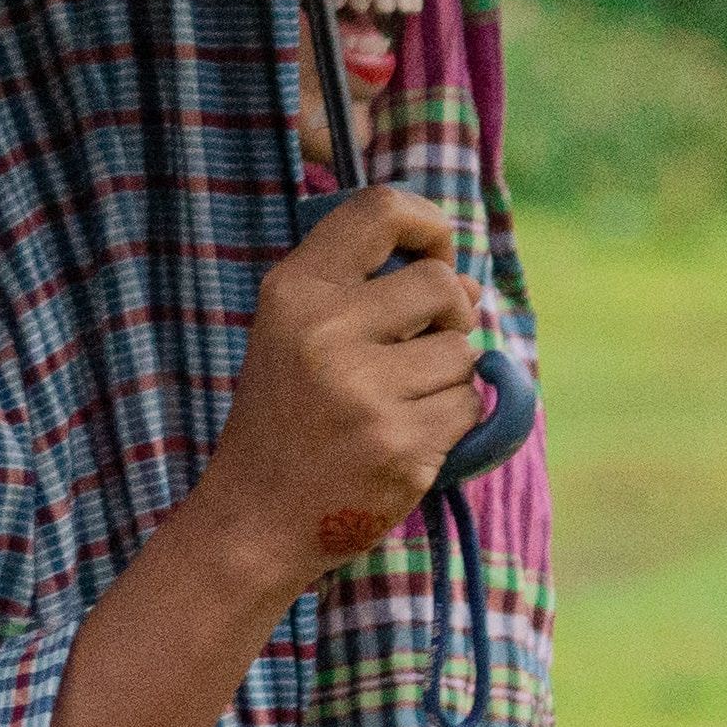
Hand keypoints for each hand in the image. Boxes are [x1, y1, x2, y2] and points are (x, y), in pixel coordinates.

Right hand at [185, 184, 484, 601]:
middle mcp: (326, 332)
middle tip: (413, 351)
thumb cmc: (287, 415)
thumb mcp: (297, 331)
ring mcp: (365, 392)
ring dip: (447, 376)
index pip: (380, 209)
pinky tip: (404, 437)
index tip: (434, 253)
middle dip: (448, 316)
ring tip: (395, 403)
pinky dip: (451, 421)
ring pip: (464, 351)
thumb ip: (369, 289)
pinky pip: (469, 405)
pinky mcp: (402, 445)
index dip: (428, 225)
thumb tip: (471, 284)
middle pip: (443, 285)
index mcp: (294, 292)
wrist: (255, 517)